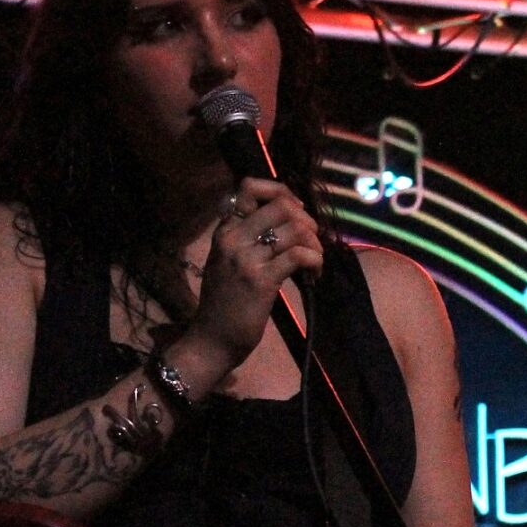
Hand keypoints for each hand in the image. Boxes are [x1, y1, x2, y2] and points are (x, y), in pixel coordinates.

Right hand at [188, 177, 323, 364]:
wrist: (211, 340)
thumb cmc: (223, 303)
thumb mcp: (226, 261)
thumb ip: (246, 237)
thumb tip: (286, 219)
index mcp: (224, 230)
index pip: (249, 187)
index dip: (281, 192)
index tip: (296, 212)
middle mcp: (233, 238)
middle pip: (281, 204)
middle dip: (306, 220)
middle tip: (311, 241)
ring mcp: (246, 258)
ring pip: (295, 229)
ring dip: (315, 243)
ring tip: (315, 261)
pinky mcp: (262, 280)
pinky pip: (299, 255)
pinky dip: (316, 261)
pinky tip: (314, 274)